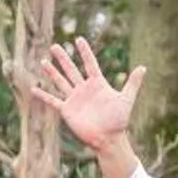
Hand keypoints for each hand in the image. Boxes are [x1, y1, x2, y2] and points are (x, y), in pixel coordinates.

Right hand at [28, 37, 145, 177]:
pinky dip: (43, 95)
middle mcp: (84, 89)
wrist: (109, 139)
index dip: (85, 52)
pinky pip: (53, 101)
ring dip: (52, 72)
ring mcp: (74, 99)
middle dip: (63, 58)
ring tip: (44, 61)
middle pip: (72, 70)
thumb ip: (133, 83)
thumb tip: (143, 67)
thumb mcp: (126, 99)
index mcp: (98, 84)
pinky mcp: (67, 110)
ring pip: (61, 82)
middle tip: (55, 46)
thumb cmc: (119, 120)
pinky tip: (34, 88)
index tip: (78, 39)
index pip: (90, 64)